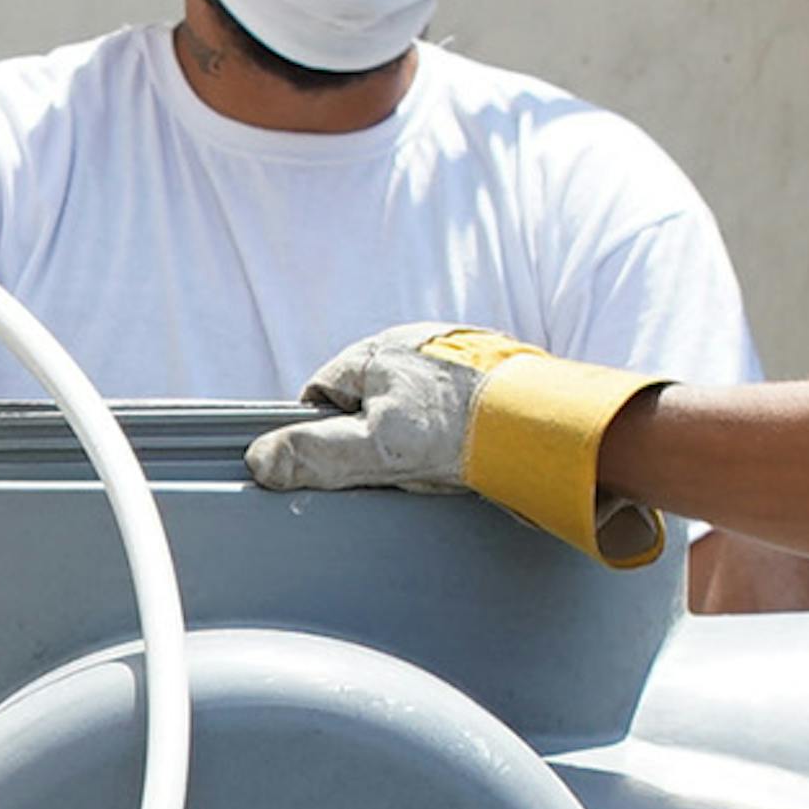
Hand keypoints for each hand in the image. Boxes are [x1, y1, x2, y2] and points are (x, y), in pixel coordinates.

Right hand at [251, 323, 666, 566]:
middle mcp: (413, 340)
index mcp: (376, 352)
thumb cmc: (461, 432)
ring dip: (419, 431)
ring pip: (412, 400)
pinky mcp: (490, 368)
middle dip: (378, 434)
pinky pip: (454, 401)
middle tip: (401, 467)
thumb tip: (260, 462)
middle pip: (369, 398)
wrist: (547, 422)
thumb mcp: (378, 451)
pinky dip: (456, 426)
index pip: (323, 394)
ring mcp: (454, 351)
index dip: (329, 433)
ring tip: (442, 461)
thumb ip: (316, 455)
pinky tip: (470, 450)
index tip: (352, 461)